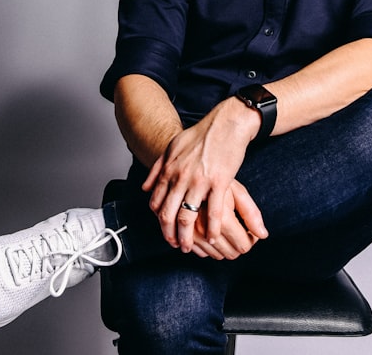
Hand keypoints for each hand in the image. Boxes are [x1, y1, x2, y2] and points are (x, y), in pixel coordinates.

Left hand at [142, 98, 267, 252]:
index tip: (164, 229)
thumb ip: (157, 168)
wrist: (226, 124)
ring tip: (189, 247)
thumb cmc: (201, 135)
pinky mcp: (219, 183)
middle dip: (169, 234)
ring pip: (187, 217)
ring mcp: (200, 181)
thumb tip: (145, 188)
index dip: (158, 220)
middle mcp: (181, 177)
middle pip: (168, 214)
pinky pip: (214, 212)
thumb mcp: (173, 147)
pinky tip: (213, 238)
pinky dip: (212, 228)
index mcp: (169, 170)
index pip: (156, 202)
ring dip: (187, 237)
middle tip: (174, 245)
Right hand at [185, 181, 265, 259]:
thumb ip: (251, 213)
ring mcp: (189, 231)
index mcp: (222, 216)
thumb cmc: (217, 179)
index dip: (250, 240)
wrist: (188, 169)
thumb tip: (263, 235)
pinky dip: (207, 247)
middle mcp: (205, 227)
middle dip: (237, 245)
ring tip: (225, 230)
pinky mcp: (178, 232)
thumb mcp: (237, 191)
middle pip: (230, 253)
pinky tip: (210, 232)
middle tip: (239, 231)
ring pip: (214, 255)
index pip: (243, 245)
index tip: (250, 231)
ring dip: (222, 247)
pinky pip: (199, 252)